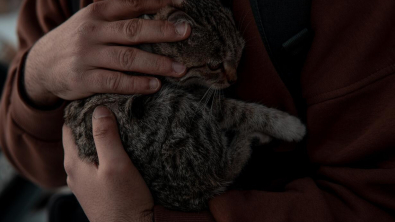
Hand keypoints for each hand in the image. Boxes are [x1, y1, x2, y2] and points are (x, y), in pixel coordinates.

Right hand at [25, 0, 189, 106]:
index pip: (131, 3)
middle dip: (163, 31)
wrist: (42, 65)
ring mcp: (87, 56)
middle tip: (186, 32)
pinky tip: (155, 86)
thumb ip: (120, 17)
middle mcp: (92, 31)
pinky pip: (115, 82)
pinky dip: (137, 84)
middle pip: (133, 30)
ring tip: (180, 69)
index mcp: (98, 13)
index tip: (182, 5)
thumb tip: (159, 13)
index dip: (158, 2)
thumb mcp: (93, 22)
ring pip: (127, 58)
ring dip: (157, 64)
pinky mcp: (83, 79)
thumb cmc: (79, 41)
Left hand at [63, 106, 153, 221]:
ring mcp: (84, 180)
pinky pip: (95, 162)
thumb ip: (106, 136)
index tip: (97, 98)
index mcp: (74, 161)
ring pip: (87, 149)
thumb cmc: (124, 201)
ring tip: (117, 123)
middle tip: (111, 106)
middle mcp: (74, 170)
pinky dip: (103, 150)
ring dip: (99, 136)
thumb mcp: (116, 164)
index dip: (81, 110)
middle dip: (92, 121)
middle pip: (78, 137)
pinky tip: (119, 148)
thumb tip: (99, 109)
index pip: (69, 126)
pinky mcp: (96, 187)